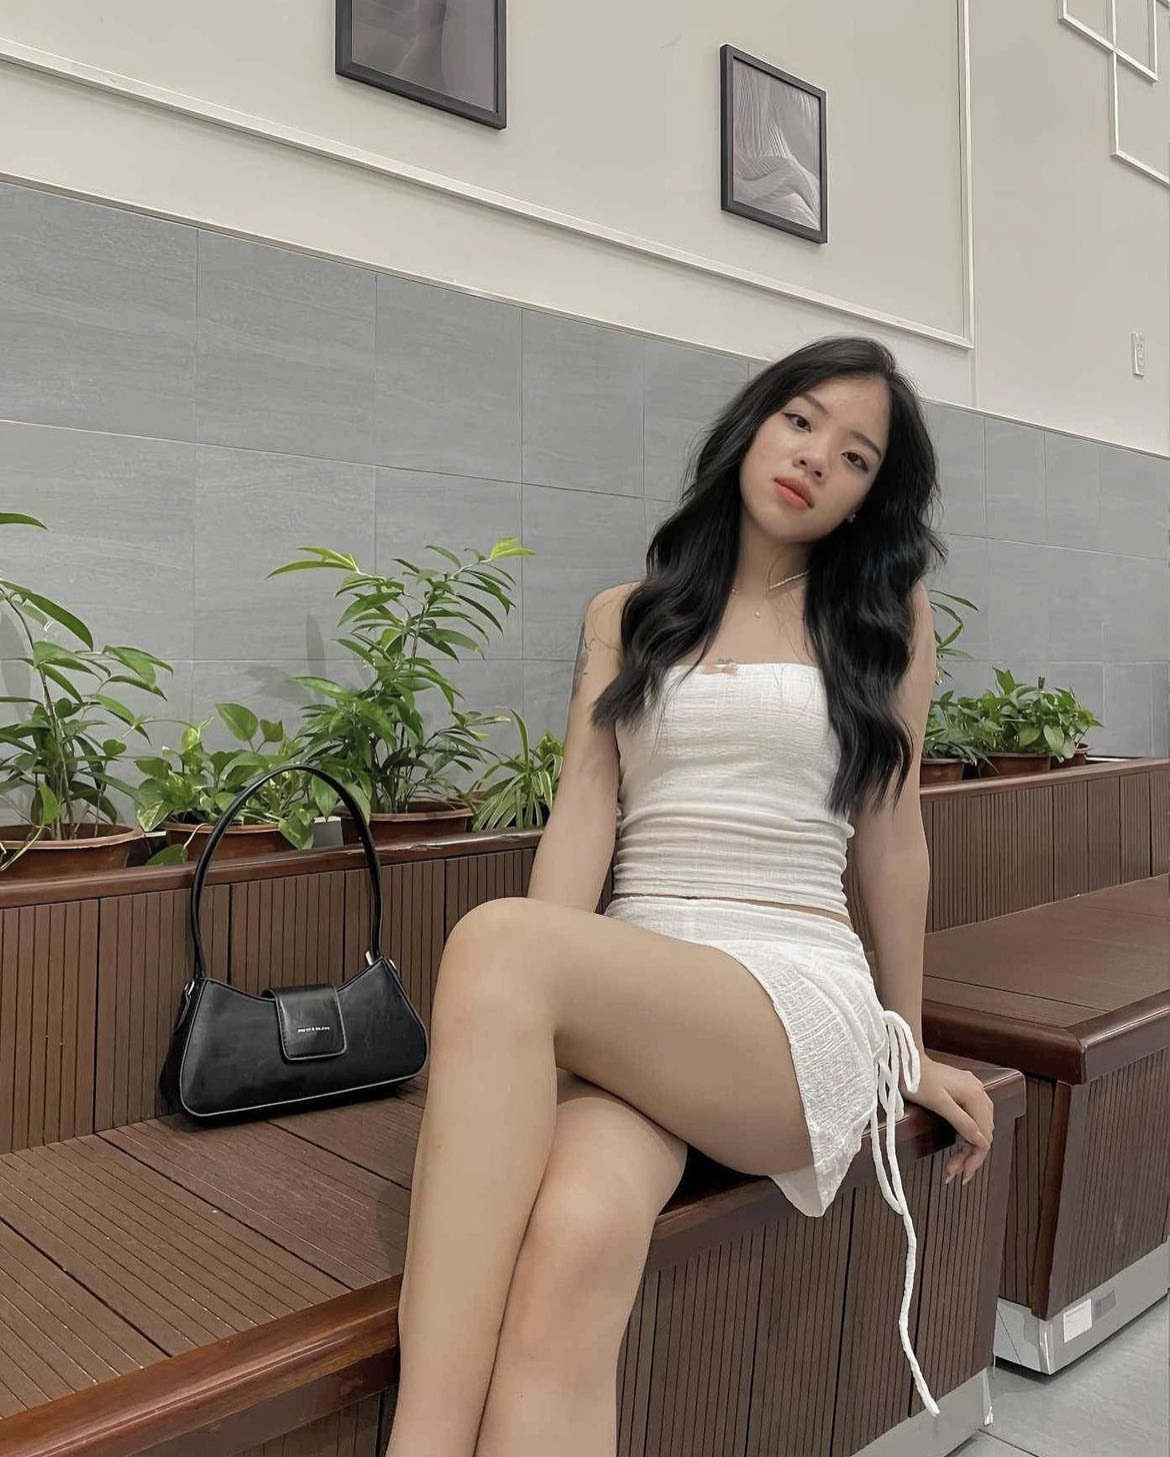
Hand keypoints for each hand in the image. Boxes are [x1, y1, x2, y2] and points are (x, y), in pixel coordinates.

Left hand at [902, 1054, 993, 1186]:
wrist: (905, 1058)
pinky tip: (960, 1144)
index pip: (984, 1136)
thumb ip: (962, 1122)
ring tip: (954, 1164)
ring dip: (969, 1147)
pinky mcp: (964, 1090)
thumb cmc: (917, 1079)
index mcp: (975, 1096)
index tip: (961, 1175)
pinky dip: (967, 1133)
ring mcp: (973, 1090)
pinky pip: (974, 1117)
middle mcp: (979, 1092)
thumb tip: (982, 1142)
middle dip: (970, 1155)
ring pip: (980, 1126)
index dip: (974, 1158)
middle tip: (953, 1172)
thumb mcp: (938, 1103)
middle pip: (984, 1133)